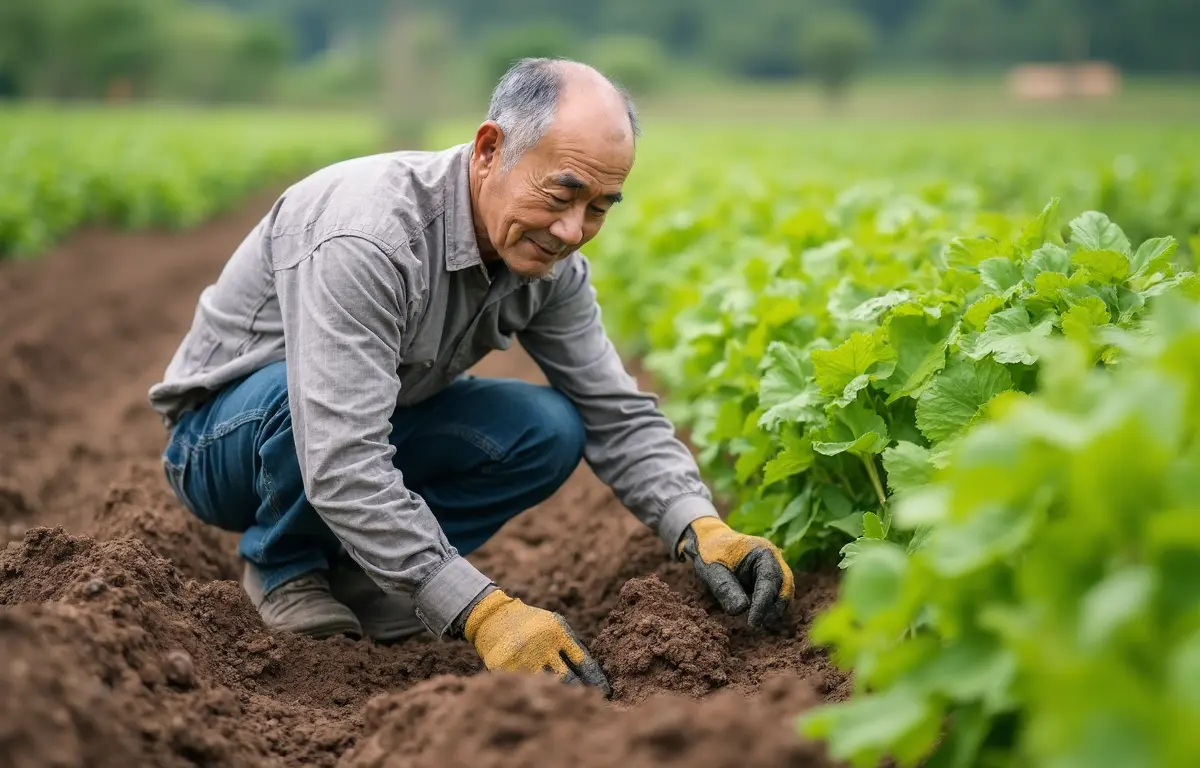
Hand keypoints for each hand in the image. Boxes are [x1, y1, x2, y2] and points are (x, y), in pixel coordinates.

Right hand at [463, 589, 610, 696]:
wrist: (493, 616)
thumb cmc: (530, 623)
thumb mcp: (553, 625)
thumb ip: (569, 646)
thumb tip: (590, 674)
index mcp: (558, 633)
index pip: (583, 662)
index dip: (594, 679)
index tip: (605, 692)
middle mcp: (543, 645)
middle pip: (568, 678)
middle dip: (578, 693)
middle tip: (588, 705)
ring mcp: (524, 658)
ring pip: (547, 686)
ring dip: (559, 697)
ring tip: (567, 707)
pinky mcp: (508, 667)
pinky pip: (527, 686)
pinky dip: (536, 694)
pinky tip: (542, 701)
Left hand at [678, 517, 793, 627]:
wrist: (710, 541)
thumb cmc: (710, 553)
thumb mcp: (712, 570)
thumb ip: (725, 588)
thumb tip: (740, 610)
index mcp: (763, 552)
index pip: (769, 581)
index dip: (763, 604)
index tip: (754, 623)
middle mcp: (774, 560)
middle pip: (784, 587)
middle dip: (775, 608)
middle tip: (758, 624)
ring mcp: (774, 569)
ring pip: (783, 593)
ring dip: (775, 609)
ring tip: (758, 622)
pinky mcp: (770, 579)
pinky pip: (776, 595)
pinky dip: (770, 607)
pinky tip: (758, 617)